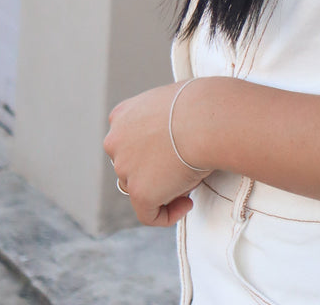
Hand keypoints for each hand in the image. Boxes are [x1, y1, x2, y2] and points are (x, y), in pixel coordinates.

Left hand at [103, 82, 212, 226]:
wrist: (205, 119)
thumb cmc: (200, 106)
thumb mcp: (171, 104)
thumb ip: (159, 121)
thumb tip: (173, 140)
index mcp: (121, 115)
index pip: (127, 142)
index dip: (148, 153)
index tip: (171, 155)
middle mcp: (115, 141)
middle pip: (130, 167)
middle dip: (154, 172)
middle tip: (182, 170)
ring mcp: (124, 167)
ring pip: (140, 189)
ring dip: (162, 190)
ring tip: (189, 181)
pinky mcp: (139, 192)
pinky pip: (150, 215)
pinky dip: (168, 214)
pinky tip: (188, 203)